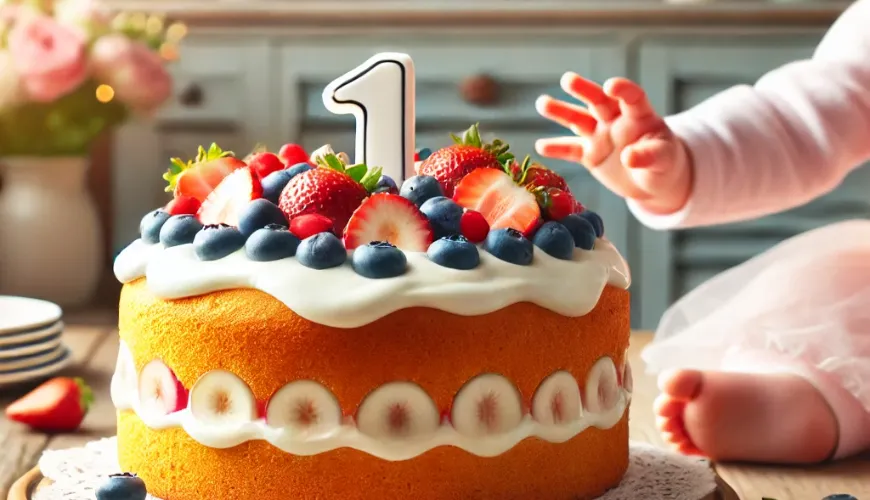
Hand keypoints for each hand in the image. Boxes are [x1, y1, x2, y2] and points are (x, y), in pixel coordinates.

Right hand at [535, 73, 691, 214]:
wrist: (651, 180)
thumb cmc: (664, 164)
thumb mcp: (664, 160)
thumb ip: (649, 156)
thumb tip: (628, 157)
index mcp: (639, 115)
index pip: (631, 97)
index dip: (622, 90)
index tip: (611, 86)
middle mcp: (615, 119)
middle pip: (598, 101)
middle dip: (583, 90)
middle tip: (567, 80)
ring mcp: (600, 135)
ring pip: (578, 120)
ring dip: (561, 111)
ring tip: (542, 103)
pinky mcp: (589, 154)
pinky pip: (571, 150)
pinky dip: (556, 149)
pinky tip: (540, 146)